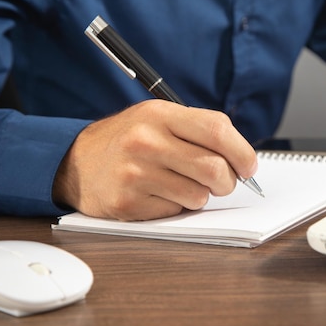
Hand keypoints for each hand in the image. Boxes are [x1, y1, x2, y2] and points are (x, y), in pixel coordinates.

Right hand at [52, 100, 257, 220]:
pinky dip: (177, 206)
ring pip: (199, 195)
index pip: (218, 130)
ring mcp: (135, 173)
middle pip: (214, 167)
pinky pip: (175, 211)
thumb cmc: (128, 140)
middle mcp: (146, 141)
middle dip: (228, 182)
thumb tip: (243, 160)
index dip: (243, 152)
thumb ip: (199, 131)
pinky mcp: (127, 203)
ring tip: (183, 185)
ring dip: (201, 196)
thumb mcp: (158, 118)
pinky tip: (159, 194)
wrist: (76, 162)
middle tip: (223, 183)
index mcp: (160, 114)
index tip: (249, 167)